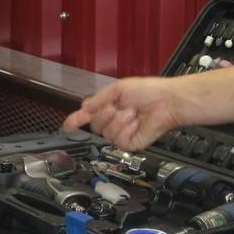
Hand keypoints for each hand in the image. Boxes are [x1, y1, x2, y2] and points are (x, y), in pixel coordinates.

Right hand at [61, 77, 186, 150]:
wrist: (166, 102)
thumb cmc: (148, 91)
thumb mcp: (118, 89)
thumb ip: (98, 100)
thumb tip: (82, 109)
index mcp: (108, 105)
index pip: (87, 115)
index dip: (76, 120)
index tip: (66, 125)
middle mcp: (113, 120)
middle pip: (94, 125)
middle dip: (104, 115)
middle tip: (117, 107)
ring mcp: (122, 133)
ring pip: (106, 134)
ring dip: (119, 121)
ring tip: (133, 113)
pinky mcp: (131, 143)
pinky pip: (119, 140)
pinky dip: (127, 129)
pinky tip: (136, 122)